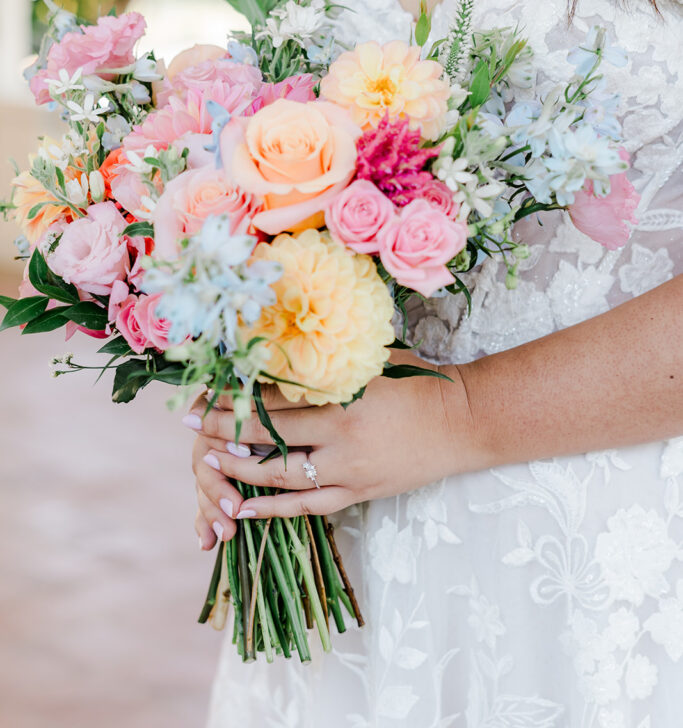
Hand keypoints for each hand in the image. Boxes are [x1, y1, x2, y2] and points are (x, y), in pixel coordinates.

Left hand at [186, 354, 487, 537]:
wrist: (463, 422)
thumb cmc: (419, 381)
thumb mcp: (371, 362)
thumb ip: (328, 364)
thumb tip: (278, 352)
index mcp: (343, 398)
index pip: (276, 398)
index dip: (237, 396)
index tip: (205, 390)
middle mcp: (341, 438)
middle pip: (269, 436)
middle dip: (224, 429)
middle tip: (189, 424)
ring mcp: (350, 472)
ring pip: (281, 476)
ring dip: (240, 470)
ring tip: (206, 462)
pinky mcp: (359, 494)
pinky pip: (308, 507)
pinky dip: (273, 510)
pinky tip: (244, 509)